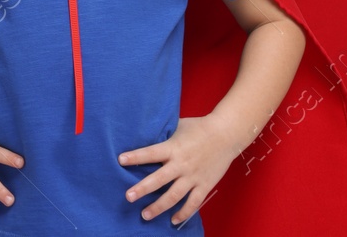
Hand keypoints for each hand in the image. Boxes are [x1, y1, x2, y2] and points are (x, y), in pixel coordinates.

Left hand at [120, 116, 238, 225]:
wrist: (226, 134)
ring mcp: (193, 177)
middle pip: (159, 180)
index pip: (150, 153)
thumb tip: (147, 134)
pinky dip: (183, 213)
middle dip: (142, 189)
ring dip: (158, 207)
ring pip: (174, 196)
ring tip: (145, 215)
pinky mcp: (204, 185)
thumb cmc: (199, 127)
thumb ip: (165, 136)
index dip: (135, 157)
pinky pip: (193, 203)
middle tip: (128, 197)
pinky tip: (173, 220)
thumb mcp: (178, 127)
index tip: (120, 160)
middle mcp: (181, 164)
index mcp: (173, 147)